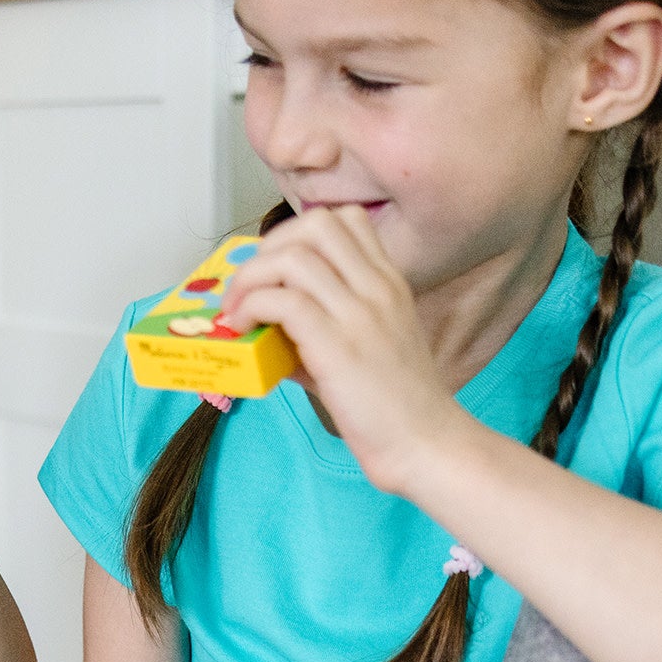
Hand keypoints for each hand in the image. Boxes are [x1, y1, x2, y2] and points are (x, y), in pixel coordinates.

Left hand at [217, 206, 465, 497]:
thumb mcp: (363, 351)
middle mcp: (376, 287)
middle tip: (248, 287)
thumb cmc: (393, 406)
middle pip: (316, 224)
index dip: (297, 234)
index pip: (345, 220)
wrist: (423, 442)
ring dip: (251, 278)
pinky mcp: (337, 346)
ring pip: (293, 257)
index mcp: (387, 282)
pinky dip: (251, 308)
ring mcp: (359, 313)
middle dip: (269, 247)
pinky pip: (283, 301)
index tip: (275, 271)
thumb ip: (319, 332)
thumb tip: (267, 332)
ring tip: (237, 311)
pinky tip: (244, 331)